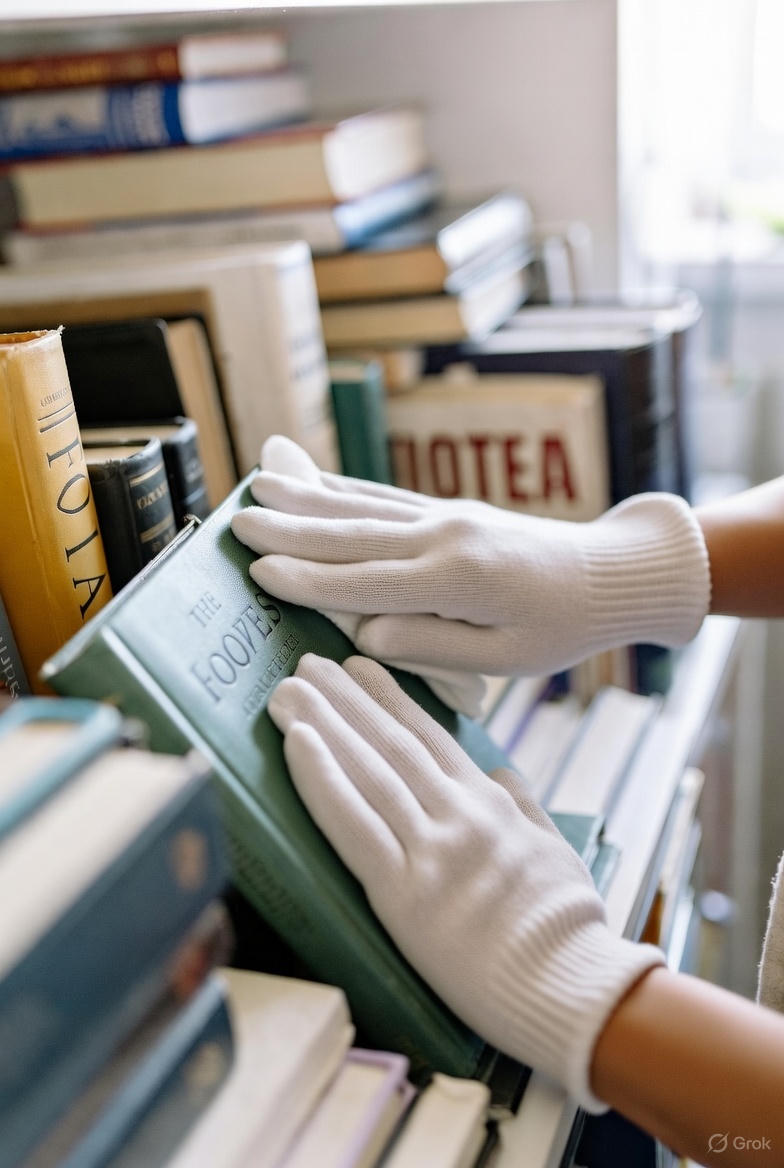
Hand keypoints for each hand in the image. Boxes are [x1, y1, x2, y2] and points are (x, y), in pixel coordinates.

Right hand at [231, 437, 710, 680]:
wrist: (609, 573)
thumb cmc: (560, 628)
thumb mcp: (506, 656)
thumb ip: (432, 646)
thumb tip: (364, 633)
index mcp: (456, 580)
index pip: (365, 582)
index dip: (308, 580)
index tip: (257, 572)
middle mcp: (444, 537)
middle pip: (353, 533)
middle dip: (291, 528)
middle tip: (236, 520)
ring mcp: (446, 516)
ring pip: (364, 506)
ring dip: (308, 497)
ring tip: (260, 483)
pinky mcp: (449, 510)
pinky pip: (387, 497)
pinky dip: (345, 488)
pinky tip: (314, 480)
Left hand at [268, 652, 663, 1110]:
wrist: (572, 985)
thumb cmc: (568, 927)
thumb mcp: (555, 849)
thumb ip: (524, 804)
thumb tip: (501, 770)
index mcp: (490, 803)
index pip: (430, 737)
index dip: (389, 698)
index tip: (359, 667)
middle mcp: (456, 814)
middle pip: (390, 743)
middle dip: (344, 698)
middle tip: (306, 661)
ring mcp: (430, 850)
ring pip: (367, 771)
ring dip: (322, 724)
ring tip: (287, 692)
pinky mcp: (403, 893)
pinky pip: (353, 825)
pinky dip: (322, 778)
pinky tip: (298, 742)